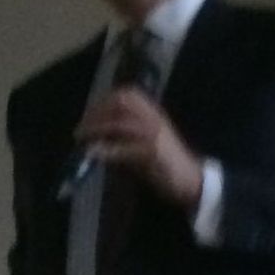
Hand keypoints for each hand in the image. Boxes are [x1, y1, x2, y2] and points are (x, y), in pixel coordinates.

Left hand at [76, 88, 203, 209]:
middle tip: (82, 128)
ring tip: (83, 139)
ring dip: (97, 129)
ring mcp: (154, 134)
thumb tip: (98, 138)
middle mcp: (154, 118)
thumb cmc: (167, 164)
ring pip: (120, 122)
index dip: (104, 100)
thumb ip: (125, 137)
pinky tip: (94, 155)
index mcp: (153, 113)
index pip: (126, 94)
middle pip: (121, 103)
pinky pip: (124, 147)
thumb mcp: (146, 144)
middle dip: (97, 113)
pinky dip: (106, 150)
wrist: (192, 180)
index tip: (89, 113)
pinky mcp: (152, 152)